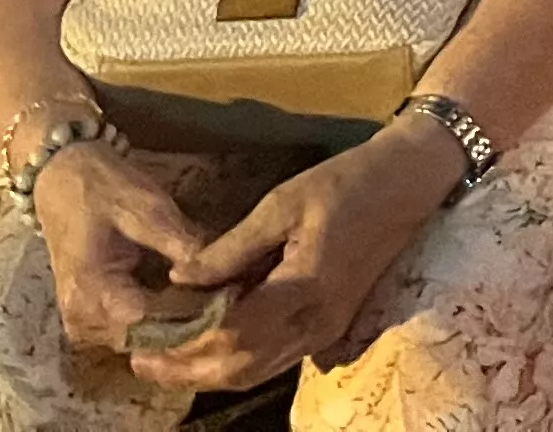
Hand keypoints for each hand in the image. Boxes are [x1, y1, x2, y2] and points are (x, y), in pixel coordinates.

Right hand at [31, 138, 206, 358]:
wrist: (62, 178)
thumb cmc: (103, 189)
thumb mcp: (148, 207)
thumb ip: (181, 244)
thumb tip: (220, 274)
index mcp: (91, 293)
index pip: (150, 326)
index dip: (192, 319)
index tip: (228, 302)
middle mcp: (82, 320)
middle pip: (145, 340)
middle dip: (188, 324)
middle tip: (228, 299)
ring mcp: (83, 323)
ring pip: (140, 339)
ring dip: (175, 324)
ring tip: (213, 297)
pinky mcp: (90, 318)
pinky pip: (131, 329)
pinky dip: (160, 317)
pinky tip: (190, 297)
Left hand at [131, 128, 458, 393]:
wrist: (411, 180)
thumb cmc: (348, 181)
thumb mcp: (283, 202)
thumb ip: (230, 247)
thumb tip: (179, 277)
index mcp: (303, 288)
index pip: (230, 336)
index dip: (183, 345)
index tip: (142, 341)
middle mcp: (316, 322)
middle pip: (240, 368)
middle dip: (186, 370)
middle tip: (142, 360)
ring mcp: (326, 329)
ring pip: (257, 371)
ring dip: (208, 372)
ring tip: (165, 360)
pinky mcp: (330, 325)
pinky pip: (275, 358)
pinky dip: (237, 361)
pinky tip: (211, 346)